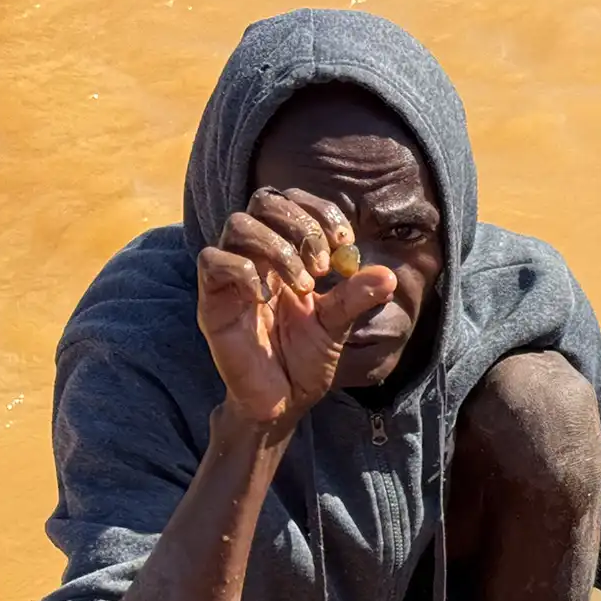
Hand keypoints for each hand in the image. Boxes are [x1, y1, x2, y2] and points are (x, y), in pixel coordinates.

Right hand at [196, 187, 396, 427]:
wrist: (282, 400)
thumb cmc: (306, 359)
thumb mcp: (336, 325)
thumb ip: (356, 297)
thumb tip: (389, 276)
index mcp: (286, 254)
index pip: (291, 202)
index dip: (318, 211)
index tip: (345, 240)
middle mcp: (256, 256)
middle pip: (264, 201)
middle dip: (301, 226)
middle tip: (325, 266)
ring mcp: (232, 275)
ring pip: (238, 224)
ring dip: (278, 248)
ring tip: (304, 286)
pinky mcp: (211, 298)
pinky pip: (212, 260)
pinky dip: (243, 270)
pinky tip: (265, 297)